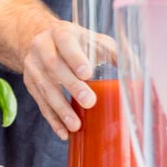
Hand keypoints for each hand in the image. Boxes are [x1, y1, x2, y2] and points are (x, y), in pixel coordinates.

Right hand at [19, 19, 109, 140]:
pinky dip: (52, 119)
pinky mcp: (30, 83)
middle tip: (89, 102)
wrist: (39, 38)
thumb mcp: (92, 39)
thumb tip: (137, 71)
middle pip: (54, 66)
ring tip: (75, 126)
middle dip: (71, 85)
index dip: (75, 57)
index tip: (87, 73)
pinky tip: (63, 132)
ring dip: (60, 109)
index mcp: (60, 33)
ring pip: (45, 88)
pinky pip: (40, 103)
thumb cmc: (75, 42)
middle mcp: (42, 47)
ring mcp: (32, 66)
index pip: (65, 42)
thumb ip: (114, 51)